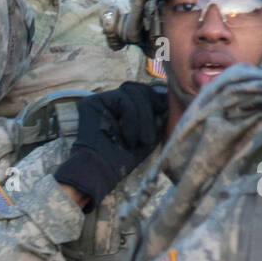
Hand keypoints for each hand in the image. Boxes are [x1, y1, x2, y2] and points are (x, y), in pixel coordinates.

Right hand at [53, 83, 167, 209]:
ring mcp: (101, 100)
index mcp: (123, 108)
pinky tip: (129, 137)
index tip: (165, 115)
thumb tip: (169, 100)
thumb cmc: (125, 159)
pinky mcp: (93, 101)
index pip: (143, 92)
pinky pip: (123, 99)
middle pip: (138, 89)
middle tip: (151, 134)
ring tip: (141, 140)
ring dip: (143, 118)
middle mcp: (111, 101)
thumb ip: (157, 117)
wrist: (103, 171)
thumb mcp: (148, 135)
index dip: (157, 100)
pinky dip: (132, 118)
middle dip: (150, 109)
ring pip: (133, 92)